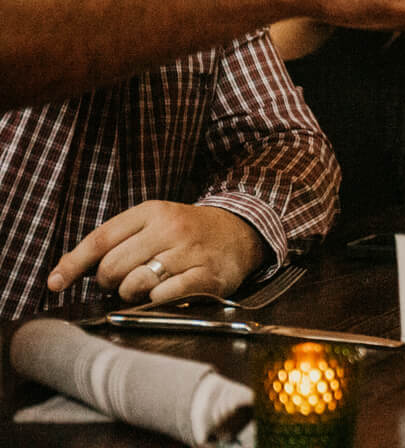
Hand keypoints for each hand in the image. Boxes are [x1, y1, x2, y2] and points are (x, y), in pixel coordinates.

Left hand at [47, 201, 265, 303]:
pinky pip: (163, 298)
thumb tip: (66, 271)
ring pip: (135, 284)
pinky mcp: (208, 276)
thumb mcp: (153, 223)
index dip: (72, 264)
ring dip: (131, 294)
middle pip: (113, 266)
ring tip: (144, 288)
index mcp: (153, 211)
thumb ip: (114, 242)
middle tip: (121, 282)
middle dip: (108, 282)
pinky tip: (164, 294)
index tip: (54, 283)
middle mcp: (172, 228)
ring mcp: (191, 252)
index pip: (100, 239)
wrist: (240, 233)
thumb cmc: (187, 232)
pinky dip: (155, 302)